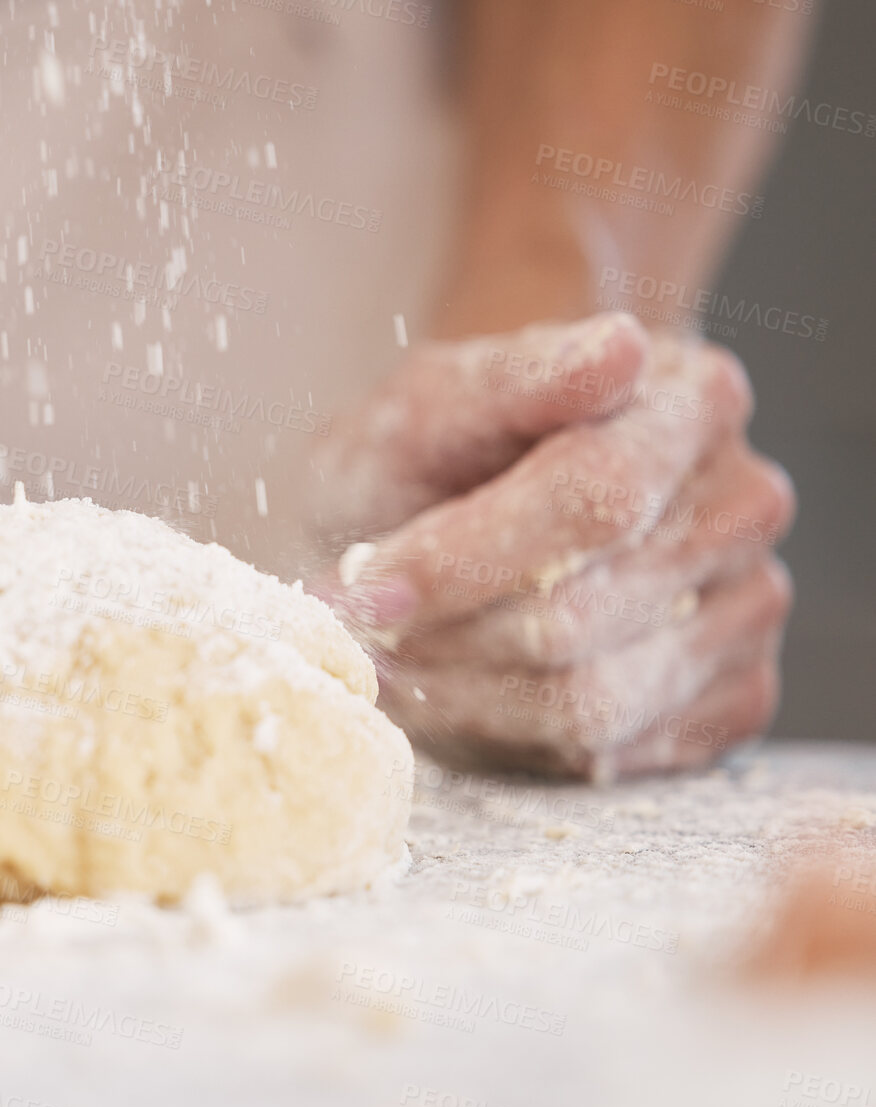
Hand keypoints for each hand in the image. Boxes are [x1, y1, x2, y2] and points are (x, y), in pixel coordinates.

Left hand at [307, 313, 794, 781]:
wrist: (462, 502)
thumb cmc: (441, 450)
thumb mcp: (427, 405)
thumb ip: (507, 382)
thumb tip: (618, 351)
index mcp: (690, 400)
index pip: (591, 499)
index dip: (458, 561)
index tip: (362, 591)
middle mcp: (741, 503)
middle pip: (575, 617)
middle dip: (440, 637)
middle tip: (357, 633)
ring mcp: (749, 606)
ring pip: (590, 703)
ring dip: (460, 695)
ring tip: (394, 660)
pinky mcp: (731, 698)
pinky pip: (611, 755)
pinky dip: (509, 736)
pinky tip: (461, 687)